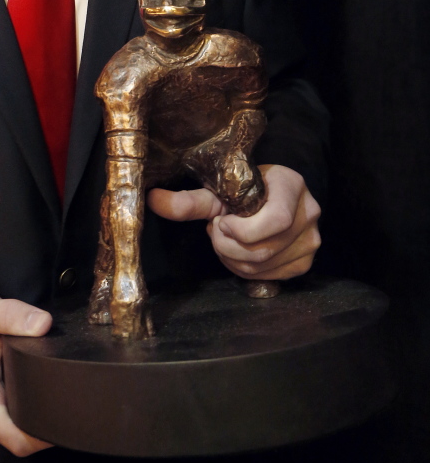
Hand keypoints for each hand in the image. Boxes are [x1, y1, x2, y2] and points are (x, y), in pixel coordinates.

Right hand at [0, 293, 53, 456]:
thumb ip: (11, 314)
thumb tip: (42, 324)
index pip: (17, 439)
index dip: (43, 435)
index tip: (66, 414)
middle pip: (27, 440)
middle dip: (51, 427)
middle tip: (75, 397)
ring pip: (29, 432)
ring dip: (48, 419)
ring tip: (68, 392)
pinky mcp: (8, 408)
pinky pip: (29, 420)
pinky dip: (43, 410)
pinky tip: (57, 390)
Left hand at [147, 163, 320, 280]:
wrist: (269, 194)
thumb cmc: (243, 189)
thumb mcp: (217, 191)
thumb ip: (188, 200)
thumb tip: (151, 200)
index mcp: (292, 186)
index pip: (275, 220)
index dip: (242, 230)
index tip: (221, 221)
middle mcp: (309, 212)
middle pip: (264, 249)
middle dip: (229, 247)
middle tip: (217, 231)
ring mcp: (311, 239)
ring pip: (264, 266)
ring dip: (234, 259)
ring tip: (227, 239)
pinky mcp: (305, 261)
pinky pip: (271, 276)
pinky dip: (247, 269)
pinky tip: (241, 251)